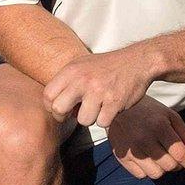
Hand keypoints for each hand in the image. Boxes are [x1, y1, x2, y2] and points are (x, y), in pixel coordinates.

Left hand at [44, 47, 158, 128]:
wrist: (137, 61)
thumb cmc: (106, 66)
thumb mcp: (81, 65)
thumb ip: (66, 82)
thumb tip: (55, 107)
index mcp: (71, 70)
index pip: (47, 94)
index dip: (51, 107)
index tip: (60, 109)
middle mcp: (82, 80)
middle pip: (59, 109)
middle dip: (64, 117)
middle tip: (74, 114)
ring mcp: (99, 91)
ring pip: (83, 120)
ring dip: (91, 118)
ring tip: (98, 107)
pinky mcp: (115, 102)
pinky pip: (102, 122)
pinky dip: (107, 119)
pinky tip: (111, 107)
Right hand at [106, 97, 184, 179]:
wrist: (115, 108)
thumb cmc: (147, 110)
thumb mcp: (169, 116)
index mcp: (159, 127)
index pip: (180, 153)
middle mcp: (144, 140)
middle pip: (170, 166)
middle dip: (177, 164)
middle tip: (175, 156)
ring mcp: (131, 150)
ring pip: (156, 173)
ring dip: (162, 169)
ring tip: (160, 158)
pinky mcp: (121, 157)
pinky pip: (141, 175)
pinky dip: (147, 170)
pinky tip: (146, 159)